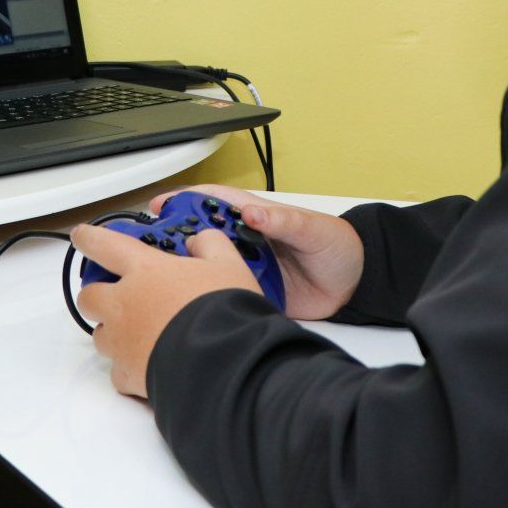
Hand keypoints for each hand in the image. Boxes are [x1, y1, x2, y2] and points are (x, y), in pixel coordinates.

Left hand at [72, 222, 261, 397]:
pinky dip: (129, 368)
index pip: (105, 246)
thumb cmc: (223, 310)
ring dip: (112, 332)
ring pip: (99, 336)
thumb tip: (199, 240)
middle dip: (97, 295)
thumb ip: (211, 246)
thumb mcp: (229, 266)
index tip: (81, 237)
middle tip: (118, 297)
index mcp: (145, 271)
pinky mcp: (127, 375)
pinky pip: (117, 371)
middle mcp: (124, 304)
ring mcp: (122, 342)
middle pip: (89, 297)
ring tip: (139, 334)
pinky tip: (148, 365)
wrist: (224, 363)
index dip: (89, 238)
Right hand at [149, 185, 363, 320]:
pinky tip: (192, 305)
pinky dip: (209, 299)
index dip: (184, 201)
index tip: (160, 207)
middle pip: (201, 237)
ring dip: (188, 272)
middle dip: (175, 240)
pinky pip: (225, 295)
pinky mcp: (252, 294)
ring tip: (165, 279)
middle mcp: (245, 243)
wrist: (355, 286)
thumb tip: (252, 212)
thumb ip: (283, 220)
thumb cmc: (336, 246)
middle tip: (152, 249)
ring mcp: (246, 270)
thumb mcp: (312, 228)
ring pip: (208, 268)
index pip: (212, 203)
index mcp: (255, 217)